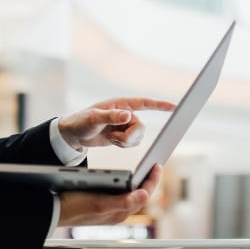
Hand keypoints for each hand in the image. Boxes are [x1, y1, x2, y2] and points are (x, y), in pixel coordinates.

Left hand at [58, 97, 175, 149]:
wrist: (74, 134)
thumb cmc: (82, 120)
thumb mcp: (94, 118)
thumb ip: (111, 116)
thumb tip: (129, 115)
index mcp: (121, 104)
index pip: (145, 103)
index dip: (160, 105)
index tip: (175, 107)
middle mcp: (126, 113)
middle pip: (141, 127)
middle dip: (130, 136)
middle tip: (114, 138)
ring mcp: (125, 125)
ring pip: (138, 137)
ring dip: (124, 142)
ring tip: (110, 137)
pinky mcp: (123, 136)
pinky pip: (132, 144)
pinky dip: (122, 145)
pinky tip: (111, 141)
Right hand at [58, 163, 161, 226]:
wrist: (56, 210)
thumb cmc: (75, 207)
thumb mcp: (99, 204)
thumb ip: (123, 201)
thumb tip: (144, 194)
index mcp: (119, 212)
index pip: (143, 194)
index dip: (152, 180)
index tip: (157, 164)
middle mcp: (118, 212)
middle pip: (140, 194)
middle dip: (149, 180)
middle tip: (155, 164)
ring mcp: (111, 210)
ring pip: (132, 195)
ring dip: (140, 182)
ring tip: (146, 169)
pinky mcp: (104, 206)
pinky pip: (123, 196)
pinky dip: (128, 186)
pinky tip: (127, 178)